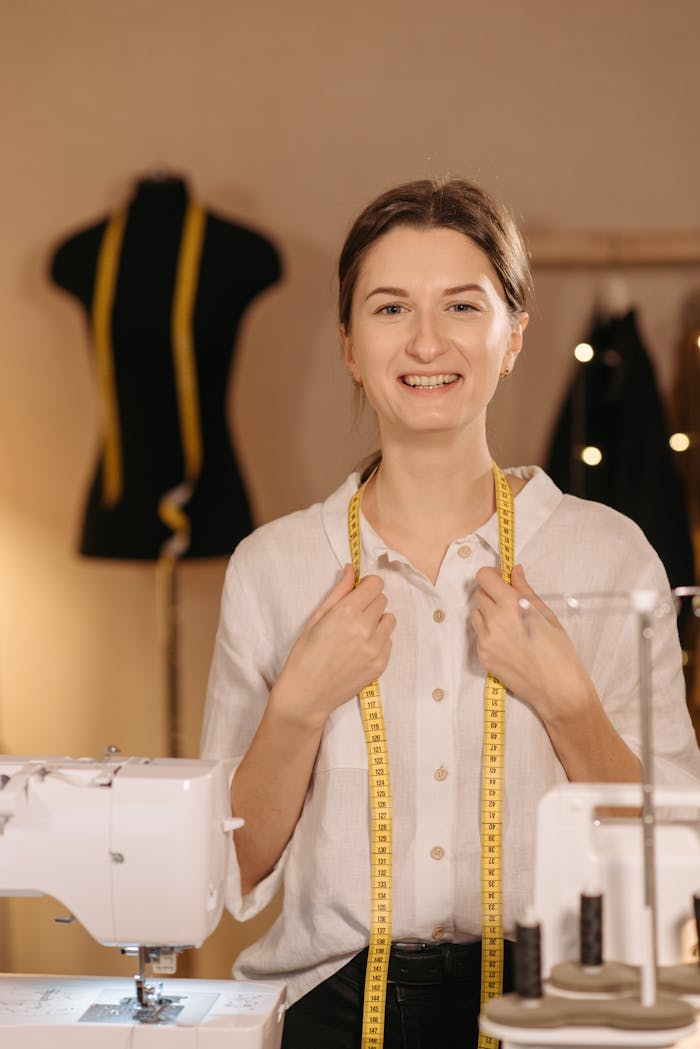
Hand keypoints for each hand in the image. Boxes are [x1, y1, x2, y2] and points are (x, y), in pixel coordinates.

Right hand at [274, 564, 395, 727]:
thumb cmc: (305, 654)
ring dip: (377, 622)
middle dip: (370, 603)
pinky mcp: (380, 664)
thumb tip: (351, 569)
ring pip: (389, 620)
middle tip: (352, 616)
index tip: (360, 592)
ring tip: (358, 633)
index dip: (367, 586)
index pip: (375, 584)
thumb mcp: (316, 618)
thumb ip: (339, 591)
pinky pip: (389, 641)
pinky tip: (359, 650)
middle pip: (383, 600)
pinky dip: (378, 641)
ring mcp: (375, 648)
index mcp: (346, 612)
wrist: (307, 693)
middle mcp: (364, 628)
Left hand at [470, 564, 595, 725]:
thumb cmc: (558, 650)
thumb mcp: (545, 614)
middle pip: (479, 594)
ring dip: (487, 613)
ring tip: (509, 624)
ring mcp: (485, 640)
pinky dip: (489, 633)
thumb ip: (524, 589)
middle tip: (509, 603)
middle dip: (492, 594)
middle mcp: (493, 621)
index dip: (492, 575)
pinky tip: (508, 641)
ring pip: (476, 614)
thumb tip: (514, 570)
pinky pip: (479, 635)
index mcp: (511, 605)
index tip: (500, 579)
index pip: (484, 577)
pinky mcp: (482, 656)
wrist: (557, 688)